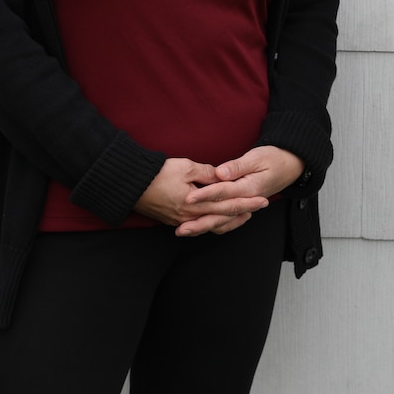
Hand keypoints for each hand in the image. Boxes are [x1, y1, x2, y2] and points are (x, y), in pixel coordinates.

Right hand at [133, 157, 264, 236]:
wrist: (131, 185)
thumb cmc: (159, 173)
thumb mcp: (187, 167)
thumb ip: (208, 174)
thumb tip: (223, 176)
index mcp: (195, 204)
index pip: (227, 204)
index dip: (246, 202)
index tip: (262, 199)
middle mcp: (190, 216)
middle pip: (222, 216)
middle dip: (244, 211)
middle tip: (262, 206)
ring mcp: (181, 220)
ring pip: (211, 225)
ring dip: (230, 221)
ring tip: (245, 215)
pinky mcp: (174, 220)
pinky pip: (199, 226)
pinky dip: (213, 223)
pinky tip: (220, 220)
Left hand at [180, 145, 304, 236]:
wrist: (290, 166)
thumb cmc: (274, 158)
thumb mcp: (257, 157)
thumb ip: (237, 166)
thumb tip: (220, 173)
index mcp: (250, 188)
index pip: (224, 192)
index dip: (205, 195)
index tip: (188, 198)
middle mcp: (247, 200)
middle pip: (221, 214)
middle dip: (199, 221)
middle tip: (181, 227)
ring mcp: (245, 206)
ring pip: (223, 221)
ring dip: (203, 227)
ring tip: (184, 231)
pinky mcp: (242, 207)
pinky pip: (227, 221)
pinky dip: (213, 226)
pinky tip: (198, 228)